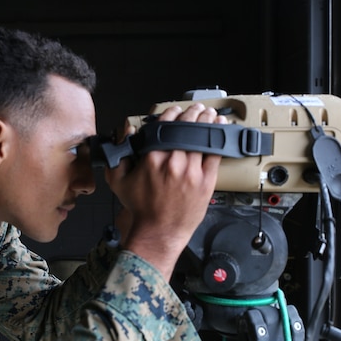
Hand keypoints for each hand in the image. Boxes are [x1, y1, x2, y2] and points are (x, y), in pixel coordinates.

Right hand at [105, 103, 226, 279]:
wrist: (159, 232)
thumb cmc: (142, 209)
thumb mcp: (119, 182)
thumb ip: (119, 156)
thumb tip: (125, 133)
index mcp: (152, 159)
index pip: (165, 126)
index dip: (172, 113)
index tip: (175, 110)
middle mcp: (173, 162)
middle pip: (187, 127)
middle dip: (193, 113)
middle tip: (196, 109)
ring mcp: (191, 171)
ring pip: (203, 137)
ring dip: (207, 121)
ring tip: (210, 114)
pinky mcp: (205, 181)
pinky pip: (215, 153)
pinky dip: (219, 138)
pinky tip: (221, 129)